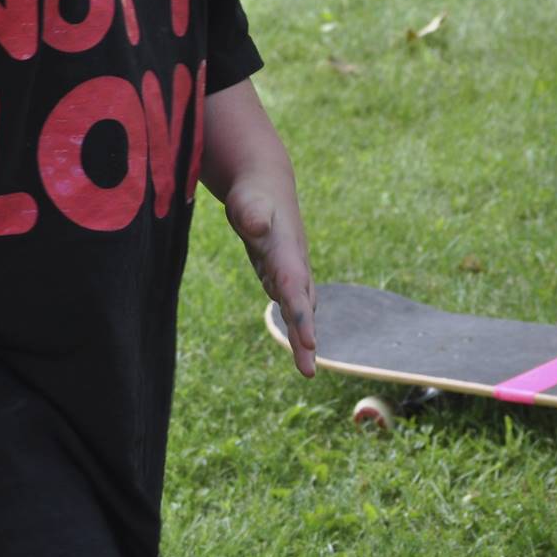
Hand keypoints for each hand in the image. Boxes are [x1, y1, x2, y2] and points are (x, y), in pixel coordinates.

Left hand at [225, 185, 317, 377]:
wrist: (265, 185)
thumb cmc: (253, 195)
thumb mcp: (248, 202)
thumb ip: (253, 214)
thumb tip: (255, 226)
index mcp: (287, 254)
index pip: (293, 290)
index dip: (301, 316)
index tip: (308, 342)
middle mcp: (293, 267)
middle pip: (300, 307)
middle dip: (304, 338)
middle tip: (308, 371)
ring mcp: (289, 272)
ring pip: (298, 309)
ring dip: (302, 337)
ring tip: (306, 368)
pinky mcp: (280, 274)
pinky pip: (290, 304)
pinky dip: (296, 324)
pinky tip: (299, 341)